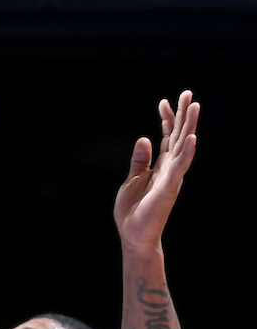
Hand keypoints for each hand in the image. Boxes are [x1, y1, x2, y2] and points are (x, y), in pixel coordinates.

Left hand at [114, 90, 198, 254]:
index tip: (164, 101)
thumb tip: (144, 138)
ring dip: (190, 126)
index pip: (166, 137)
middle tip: (187, 93)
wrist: (133, 235)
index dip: (166, 119)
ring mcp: (171, 177)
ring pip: (183, 146)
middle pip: (179, 136)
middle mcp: (170, 168)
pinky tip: (192, 138)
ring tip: (195, 106)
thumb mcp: (133, 178)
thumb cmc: (133, 210)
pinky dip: (186, 152)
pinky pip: (180, 167)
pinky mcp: (169, 188)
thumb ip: (140, 160)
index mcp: (161, 166)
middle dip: (183, 115)